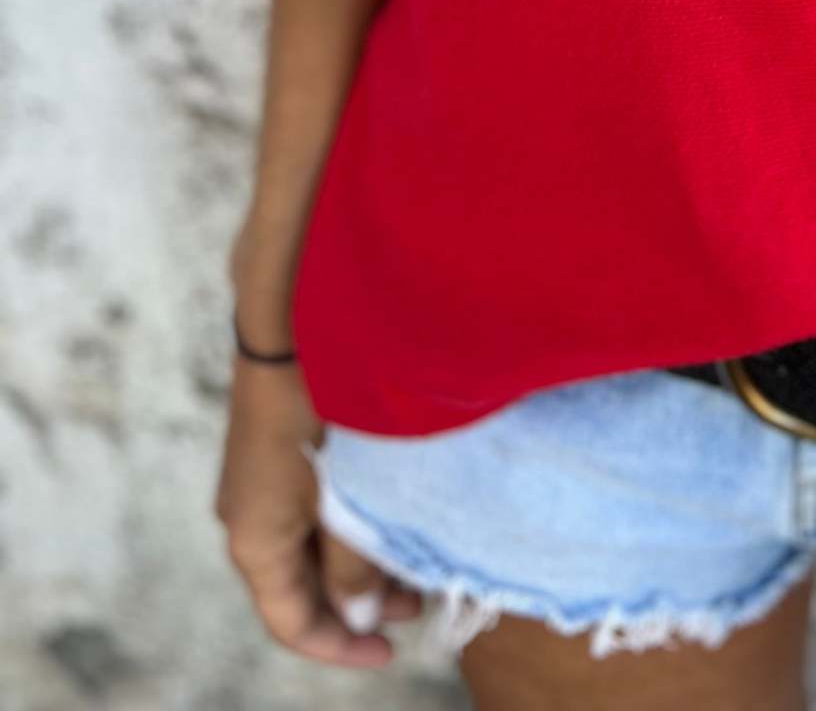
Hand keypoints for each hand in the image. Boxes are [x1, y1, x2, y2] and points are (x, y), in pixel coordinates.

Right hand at [214, 350, 421, 665]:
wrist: (294, 311)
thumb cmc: (326, 403)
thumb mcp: (347, 494)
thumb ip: (353, 562)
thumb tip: (358, 614)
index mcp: (256, 538)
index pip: (291, 621)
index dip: (341, 646)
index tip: (392, 652)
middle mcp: (249, 516)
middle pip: (301, 586)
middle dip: (359, 602)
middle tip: (419, 601)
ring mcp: (261, 482)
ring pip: (310, 546)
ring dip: (358, 561)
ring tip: (415, 559)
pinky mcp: (279, 451)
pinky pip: (311, 509)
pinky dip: (350, 524)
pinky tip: (392, 514)